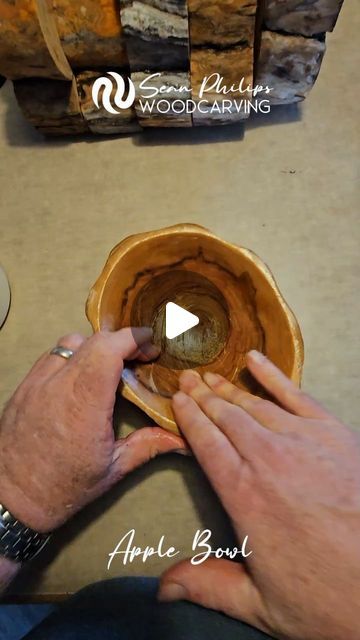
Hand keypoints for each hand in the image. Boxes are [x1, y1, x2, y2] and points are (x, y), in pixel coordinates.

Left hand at [0, 328, 183, 532]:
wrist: (11, 498)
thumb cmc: (63, 487)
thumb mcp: (113, 469)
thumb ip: (149, 445)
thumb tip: (183, 439)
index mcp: (85, 403)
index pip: (109, 348)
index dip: (134, 338)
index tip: (151, 345)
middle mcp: (59, 385)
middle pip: (94, 340)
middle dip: (121, 341)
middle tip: (138, 358)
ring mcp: (38, 382)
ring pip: (70, 342)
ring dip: (95, 347)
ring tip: (108, 367)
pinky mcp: (25, 385)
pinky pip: (52, 355)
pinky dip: (72, 356)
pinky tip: (81, 377)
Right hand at [159, 351, 359, 639]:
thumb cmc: (326, 598)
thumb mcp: (261, 604)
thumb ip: (209, 585)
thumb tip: (162, 588)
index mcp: (243, 494)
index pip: (205, 442)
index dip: (188, 416)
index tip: (176, 399)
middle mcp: (267, 459)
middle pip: (226, 417)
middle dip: (203, 395)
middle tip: (186, 377)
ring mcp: (303, 441)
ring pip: (255, 404)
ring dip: (229, 388)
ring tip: (211, 375)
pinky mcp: (334, 434)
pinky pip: (296, 395)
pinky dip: (273, 375)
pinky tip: (256, 360)